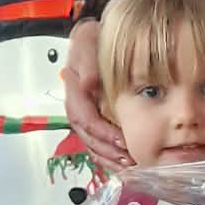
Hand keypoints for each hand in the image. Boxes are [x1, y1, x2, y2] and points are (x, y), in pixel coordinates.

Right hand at [61, 17, 131, 172]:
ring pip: (90, 142)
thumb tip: (89, 83)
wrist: (96, 36)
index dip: (103, 132)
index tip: (123, 140)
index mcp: (74, 89)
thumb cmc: (94, 39)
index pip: (84, 117)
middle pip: (87, 136)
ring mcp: (84, 113)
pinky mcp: (93, 118)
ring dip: (108, 157)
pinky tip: (124, 164)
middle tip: (129, 160)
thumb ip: (87, 61)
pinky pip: (96, 142)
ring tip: (129, 167)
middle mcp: (77, 104)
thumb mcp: (88, 40)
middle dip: (107, 151)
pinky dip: (108, 155)